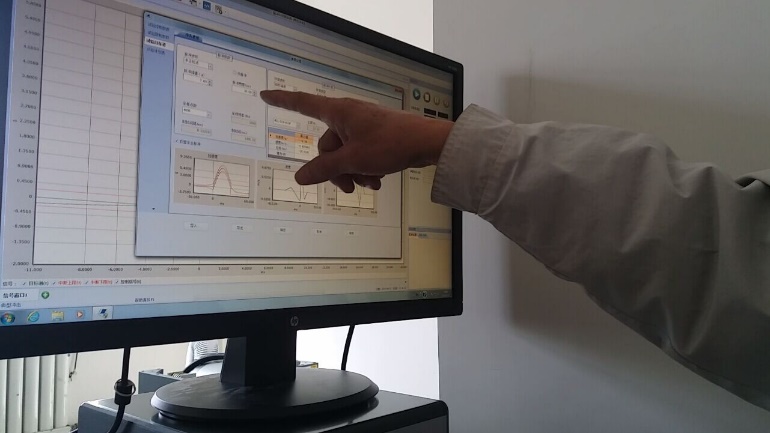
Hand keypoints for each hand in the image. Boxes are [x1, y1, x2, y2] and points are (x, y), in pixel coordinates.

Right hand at [260, 90, 452, 192]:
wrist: (428, 143)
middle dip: (336, 169)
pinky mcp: (376, 136)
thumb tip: (301, 177)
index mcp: (338, 112)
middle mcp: (349, 115)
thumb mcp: (353, 160)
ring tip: (369, 183)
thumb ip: (325, 169)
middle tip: (348, 186)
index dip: (282, 101)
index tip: (265, 94)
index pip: (302, 103)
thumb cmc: (391, 144)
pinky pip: (360, 153)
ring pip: (345, 153)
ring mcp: (363, 126)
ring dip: (353, 172)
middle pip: (326, 145)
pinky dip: (365, 168)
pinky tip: (378, 180)